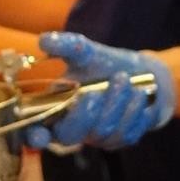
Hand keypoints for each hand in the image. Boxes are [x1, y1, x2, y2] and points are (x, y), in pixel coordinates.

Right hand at [23, 31, 174, 150]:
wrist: (145, 75)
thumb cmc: (105, 65)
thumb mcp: (87, 53)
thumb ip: (66, 46)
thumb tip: (43, 40)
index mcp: (55, 110)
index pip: (37, 132)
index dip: (34, 136)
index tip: (39, 133)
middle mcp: (74, 128)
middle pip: (69, 136)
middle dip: (84, 114)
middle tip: (96, 92)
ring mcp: (99, 138)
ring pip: (103, 132)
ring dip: (114, 104)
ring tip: (124, 80)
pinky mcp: (123, 139)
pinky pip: (127, 133)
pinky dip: (134, 110)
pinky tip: (139, 93)